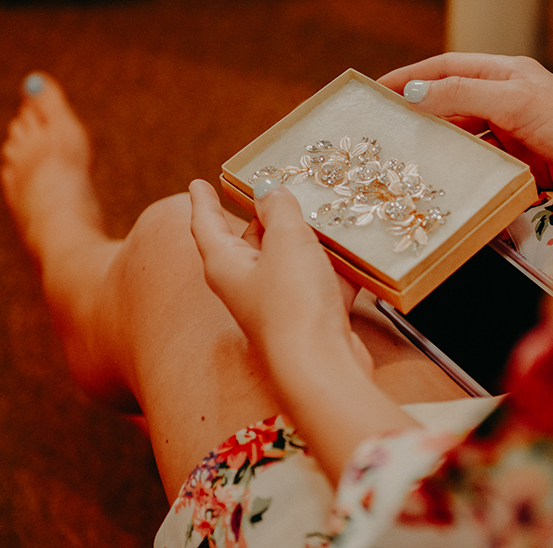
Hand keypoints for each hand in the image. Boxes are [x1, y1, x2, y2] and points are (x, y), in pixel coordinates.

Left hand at [188, 179, 416, 483]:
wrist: (321, 366)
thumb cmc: (292, 303)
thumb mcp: (286, 241)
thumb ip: (280, 210)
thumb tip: (272, 193)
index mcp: (226, 264)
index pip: (205, 225)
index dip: (202, 201)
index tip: (197, 185)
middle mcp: (246, 284)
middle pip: (250, 240)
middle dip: (265, 215)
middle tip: (280, 188)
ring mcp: (277, 303)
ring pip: (289, 259)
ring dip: (305, 238)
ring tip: (324, 210)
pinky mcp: (308, 317)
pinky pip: (318, 281)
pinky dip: (333, 265)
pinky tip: (354, 250)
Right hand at [379, 53, 552, 195]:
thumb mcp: (515, 102)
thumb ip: (464, 94)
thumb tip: (415, 94)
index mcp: (509, 73)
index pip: (448, 66)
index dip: (411, 76)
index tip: (376, 90)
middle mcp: (511, 98)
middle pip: (453, 100)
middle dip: (420, 112)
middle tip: (386, 130)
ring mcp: (517, 132)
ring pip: (466, 134)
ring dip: (440, 143)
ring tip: (407, 158)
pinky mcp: (525, 164)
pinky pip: (484, 162)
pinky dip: (464, 168)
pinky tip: (446, 179)